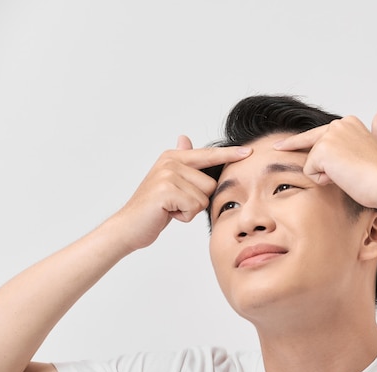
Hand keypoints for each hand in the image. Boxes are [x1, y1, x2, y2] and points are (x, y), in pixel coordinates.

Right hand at [111, 136, 251, 250]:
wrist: (128, 227)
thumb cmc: (153, 207)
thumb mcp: (169, 181)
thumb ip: (182, 162)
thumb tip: (185, 138)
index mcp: (173, 157)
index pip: (208, 154)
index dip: (229, 154)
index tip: (248, 151)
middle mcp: (171, 162)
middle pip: (211, 183)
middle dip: (198, 200)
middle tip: (176, 204)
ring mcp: (168, 174)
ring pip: (204, 197)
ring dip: (191, 210)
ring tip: (171, 208)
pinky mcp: (166, 190)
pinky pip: (194, 207)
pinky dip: (184, 216)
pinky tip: (168, 214)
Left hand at [273, 104, 376, 208]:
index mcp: (348, 122)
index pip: (317, 138)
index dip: (301, 147)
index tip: (277, 146)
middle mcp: (337, 124)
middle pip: (311, 151)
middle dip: (319, 166)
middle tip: (338, 172)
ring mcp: (328, 137)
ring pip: (311, 163)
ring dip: (327, 175)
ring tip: (349, 175)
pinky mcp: (322, 150)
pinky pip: (309, 172)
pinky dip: (323, 181)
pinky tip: (342, 178)